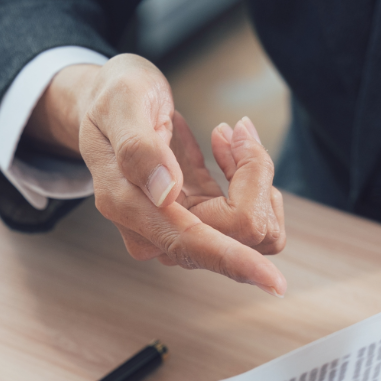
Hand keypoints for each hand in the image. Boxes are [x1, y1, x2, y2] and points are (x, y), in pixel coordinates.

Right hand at [27, 55, 287, 294]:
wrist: (107, 106)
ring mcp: (175, 233)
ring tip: (226, 136)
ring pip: (251, 226)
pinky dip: (248, 179)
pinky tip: (223, 149)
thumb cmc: (114, 98)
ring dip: (252, 177)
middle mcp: (152, 231)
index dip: (235, 260)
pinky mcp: (195, 226)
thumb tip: (166, 194)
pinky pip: (248, 217)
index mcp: (128, 206)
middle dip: (253, 176)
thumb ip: (138, 148)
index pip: (192, 244)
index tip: (274, 283)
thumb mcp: (122, 101)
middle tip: (235, 128)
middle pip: (238, 231)